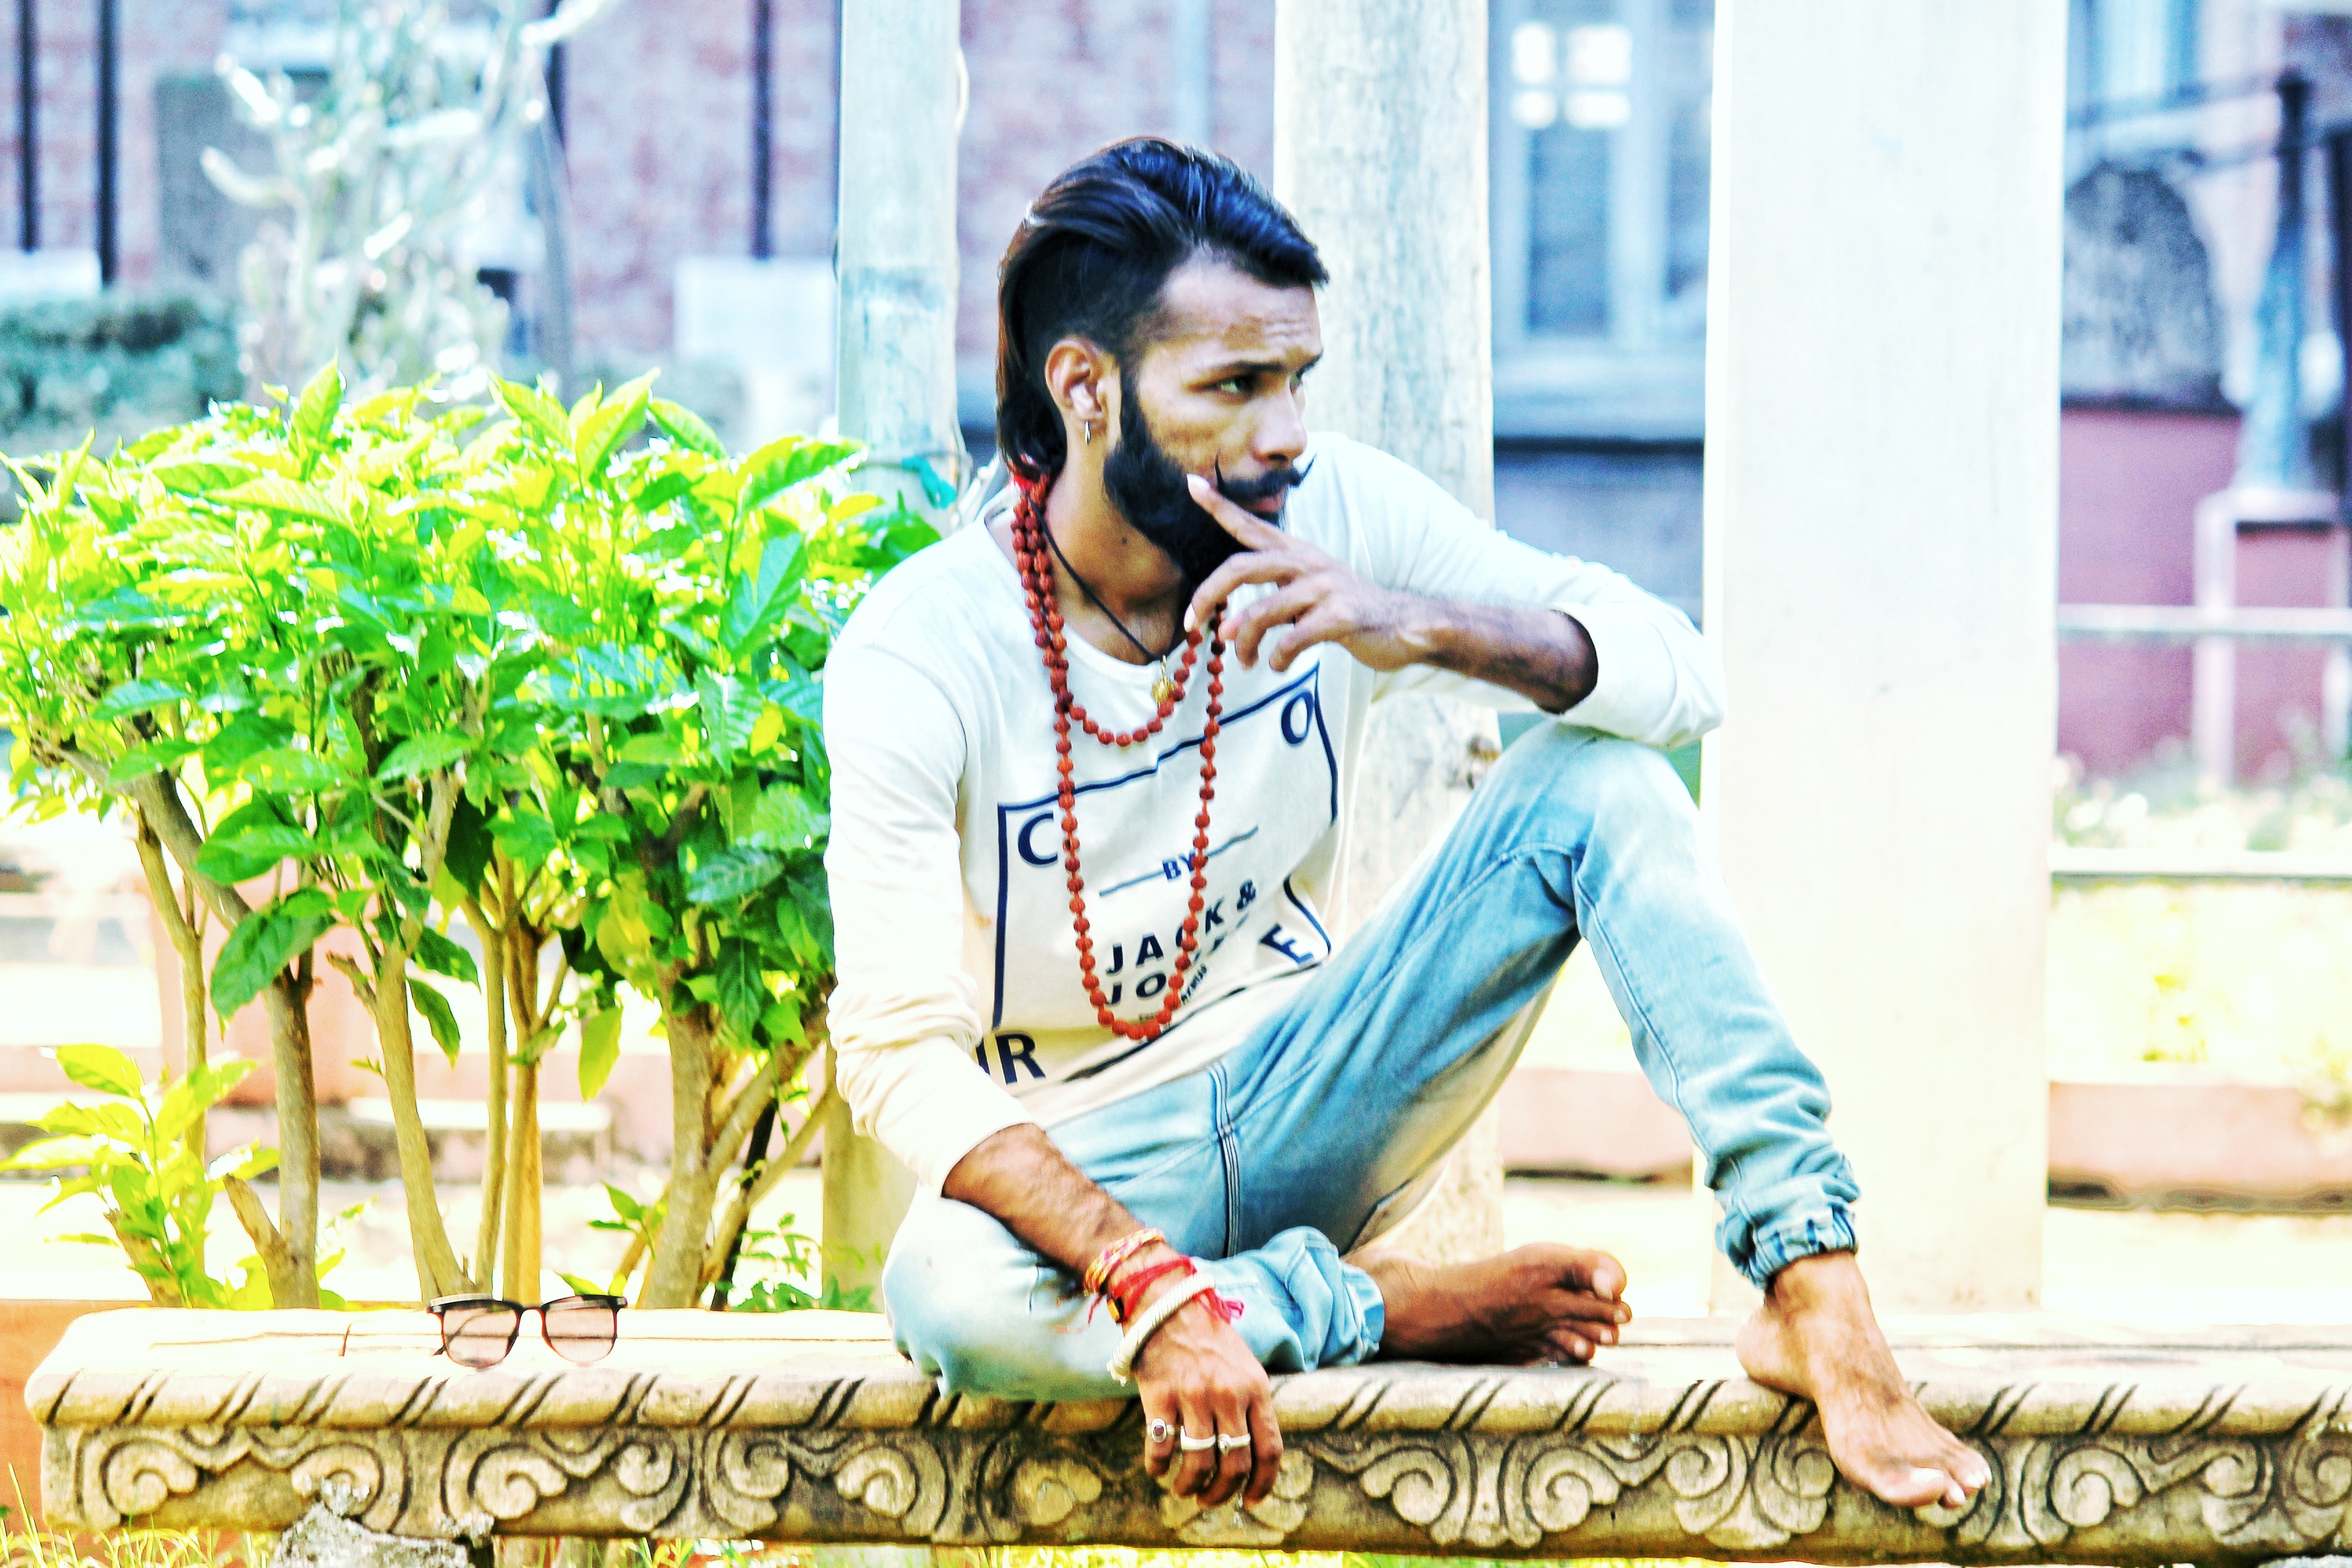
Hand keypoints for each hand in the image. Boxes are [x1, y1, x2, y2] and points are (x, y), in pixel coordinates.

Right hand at [1127, 1250, 1281, 1508]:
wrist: (1167, 1302)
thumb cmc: (1207, 1336)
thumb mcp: (1244, 1365)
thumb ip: (1251, 1404)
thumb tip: (1254, 1452)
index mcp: (1255, 1388)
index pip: (1270, 1448)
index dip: (1263, 1483)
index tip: (1251, 1501)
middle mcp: (1229, 1395)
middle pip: (1236, 1464)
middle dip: (1223, 1492)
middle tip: (1209, 1499)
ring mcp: (1194, 1396)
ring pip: (1199, 1463)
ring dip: (1190, 1486)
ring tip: (1184, 1489)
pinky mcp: (1161, 1396)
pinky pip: (1162, 1447)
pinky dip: (1159, 1466)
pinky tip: (1158, 1468)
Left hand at [1183, 474, 1429, 673]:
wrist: (1406, 625)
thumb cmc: (1347, 611)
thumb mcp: (1309, 591)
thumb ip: (1273, 596)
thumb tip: (1226, 623)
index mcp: (1297, 553)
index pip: (1251, 526)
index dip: (1220, 506)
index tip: (1190, 484)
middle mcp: (1307, 563)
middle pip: (1242, 568)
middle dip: (1208, 595)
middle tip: (1190, 624)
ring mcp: (1325, 588)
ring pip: (1262, 611)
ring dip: (1243, 641)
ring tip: (1243, 661)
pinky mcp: (1340, 616)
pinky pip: (1292, 639)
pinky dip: (1277, 658)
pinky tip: (1277, 666)